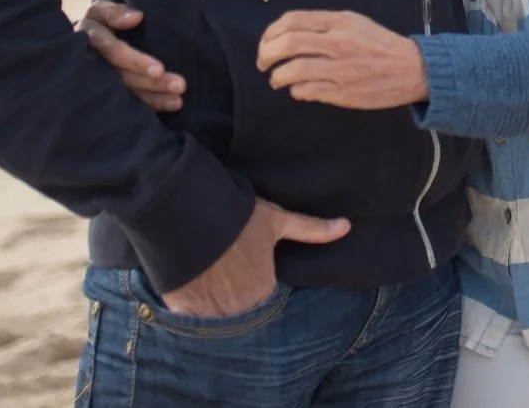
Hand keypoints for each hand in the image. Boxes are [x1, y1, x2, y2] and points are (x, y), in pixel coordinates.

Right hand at [77, 0, 186, 111]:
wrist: (88, 39)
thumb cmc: (101, 22)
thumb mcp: (101, 11)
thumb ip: (115, 12)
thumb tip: (136, 17)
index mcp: (91, 41)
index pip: (114, 52)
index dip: (136, 61)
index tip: (159, 69)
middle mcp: (94, 66)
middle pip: (124, 77)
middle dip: (152, 83)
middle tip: (179, 85)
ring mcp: (100, 83)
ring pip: (128, 93)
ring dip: (155, 98)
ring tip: (178, 100)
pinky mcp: (109, 94)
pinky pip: (130, 103)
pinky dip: (151, 104)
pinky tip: (171, 105)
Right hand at [163, 199, 349, 316]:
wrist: (190, 214)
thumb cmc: (239, 217)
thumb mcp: (277, 220)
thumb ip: (311, 229)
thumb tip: (347, 227)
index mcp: (262, 290)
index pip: (261, 290)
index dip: (251, 272)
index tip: (242, 257)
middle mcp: (238, 309)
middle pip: (238, 302)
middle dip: (232, 287)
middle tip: (223, 260)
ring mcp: (208, 313)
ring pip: (214, 310)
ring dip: (210, 295)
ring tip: (205, 266)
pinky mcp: (182, 309)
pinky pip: (188, 313)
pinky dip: (188, 300)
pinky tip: (188, 276)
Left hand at [257, 10, 428, 109]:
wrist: (412, 68)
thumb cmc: (380, 44)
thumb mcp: (354, 22)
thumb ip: (324, 25)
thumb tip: (290, 34)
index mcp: (339, 21)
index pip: (292, 21)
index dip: (271, 32)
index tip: (266, 42)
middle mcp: (338, 42)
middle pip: (288, 44)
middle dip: (266, 54)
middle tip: (263, 62)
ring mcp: (340, 68)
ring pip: (293, 70)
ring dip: (277, 76)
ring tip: (277, 79)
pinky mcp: (343, 92)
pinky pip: (307, 91)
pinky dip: (296, 91)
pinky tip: (298, 90)